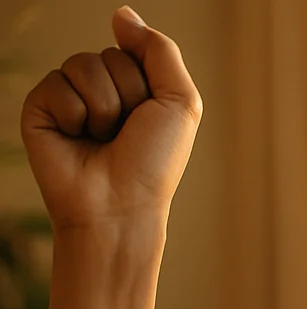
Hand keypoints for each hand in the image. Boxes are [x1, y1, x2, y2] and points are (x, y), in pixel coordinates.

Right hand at [19, 6, 201, 233]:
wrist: (118, 204)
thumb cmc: (153, 162)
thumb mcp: (179, 102)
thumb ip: (159, 51)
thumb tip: (122, 14)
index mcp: (136, 87)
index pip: (136, 50)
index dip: (148, 84)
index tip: (150, 119)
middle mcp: (102, 89)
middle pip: (110, 55)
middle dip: (126, 94)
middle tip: (125, 132)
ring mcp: (69, 97)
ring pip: (82, 64)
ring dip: (102, 105)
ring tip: (102, 137)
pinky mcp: (40, 107)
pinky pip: (56, 83)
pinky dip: (73, 113)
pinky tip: (76, 138)